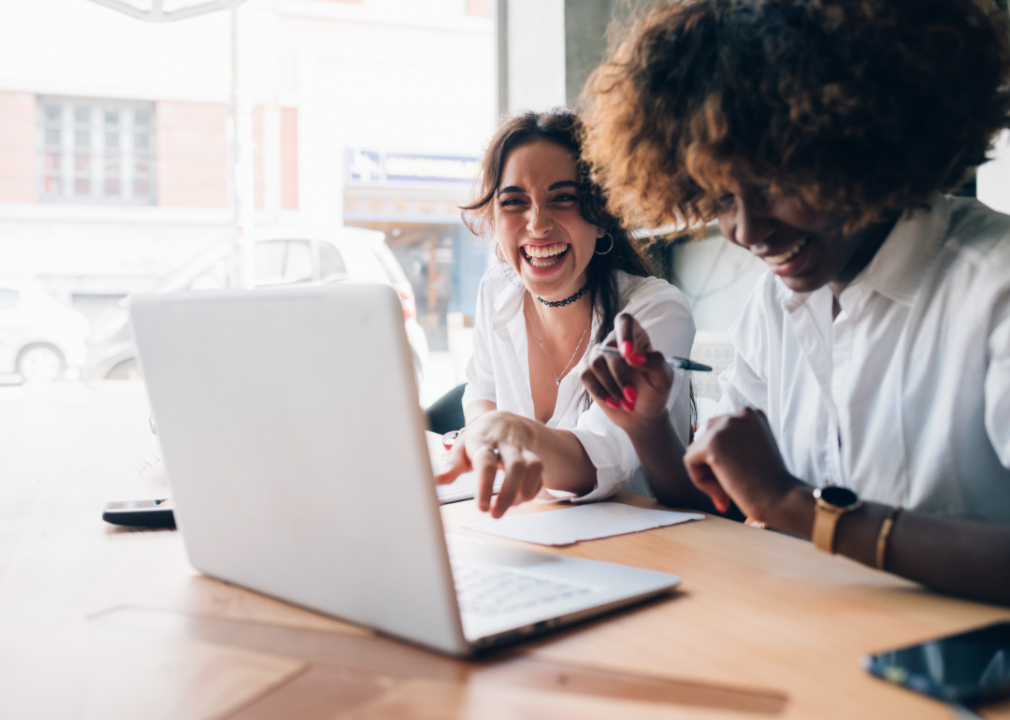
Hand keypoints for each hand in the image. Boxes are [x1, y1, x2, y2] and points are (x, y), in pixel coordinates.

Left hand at [434, 411, 543, 517]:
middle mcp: (505, 443)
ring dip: (525, 491)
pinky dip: (534, 488)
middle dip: (508, 494)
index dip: (485, 486)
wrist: (504, 420)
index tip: (482, 508)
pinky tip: (521, 497)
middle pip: (516, 466)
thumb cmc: (479, 437)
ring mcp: (522, 448)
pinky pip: (539, 472)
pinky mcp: (534, 454)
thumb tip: (437, 481)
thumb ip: (451, 466)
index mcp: (483, 441)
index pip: (486, 463)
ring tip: (511, 506)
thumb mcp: (461, 448)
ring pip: (533, 467)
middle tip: (496, 515)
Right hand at [580, 313, 674, 432]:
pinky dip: (600, 391)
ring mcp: (599, 356)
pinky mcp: (588, 371)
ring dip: (612, 386)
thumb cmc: (655, 391)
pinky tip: (613, 402)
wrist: (642, 414)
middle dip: (620, 376)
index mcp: (636, 336)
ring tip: (627, 402)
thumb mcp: (664, 378)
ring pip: (596, 363)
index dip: (624, 333)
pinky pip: (586, 375)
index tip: (628, 353)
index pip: (625, 321)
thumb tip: (632, 356)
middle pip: (609, 348)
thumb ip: (655, 362)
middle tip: (632, 396)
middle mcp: (615, 342)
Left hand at [683, 408, 802, 524]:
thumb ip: (730, 443)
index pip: (718, 430)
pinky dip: (700, 481)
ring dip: (707, 473)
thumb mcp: (751, 451)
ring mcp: (726, 425)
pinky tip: (721, 493)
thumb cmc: (769, 483)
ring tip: (727, 490)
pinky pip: (690, 461)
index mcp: (752, 414)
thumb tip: (694, 448)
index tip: (739, 475)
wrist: (782, 499)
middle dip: (711, 463)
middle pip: (704, 437)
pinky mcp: (712, 442)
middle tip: (731, 484)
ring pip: (695, 450)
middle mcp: (740, 413)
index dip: (723, 457)